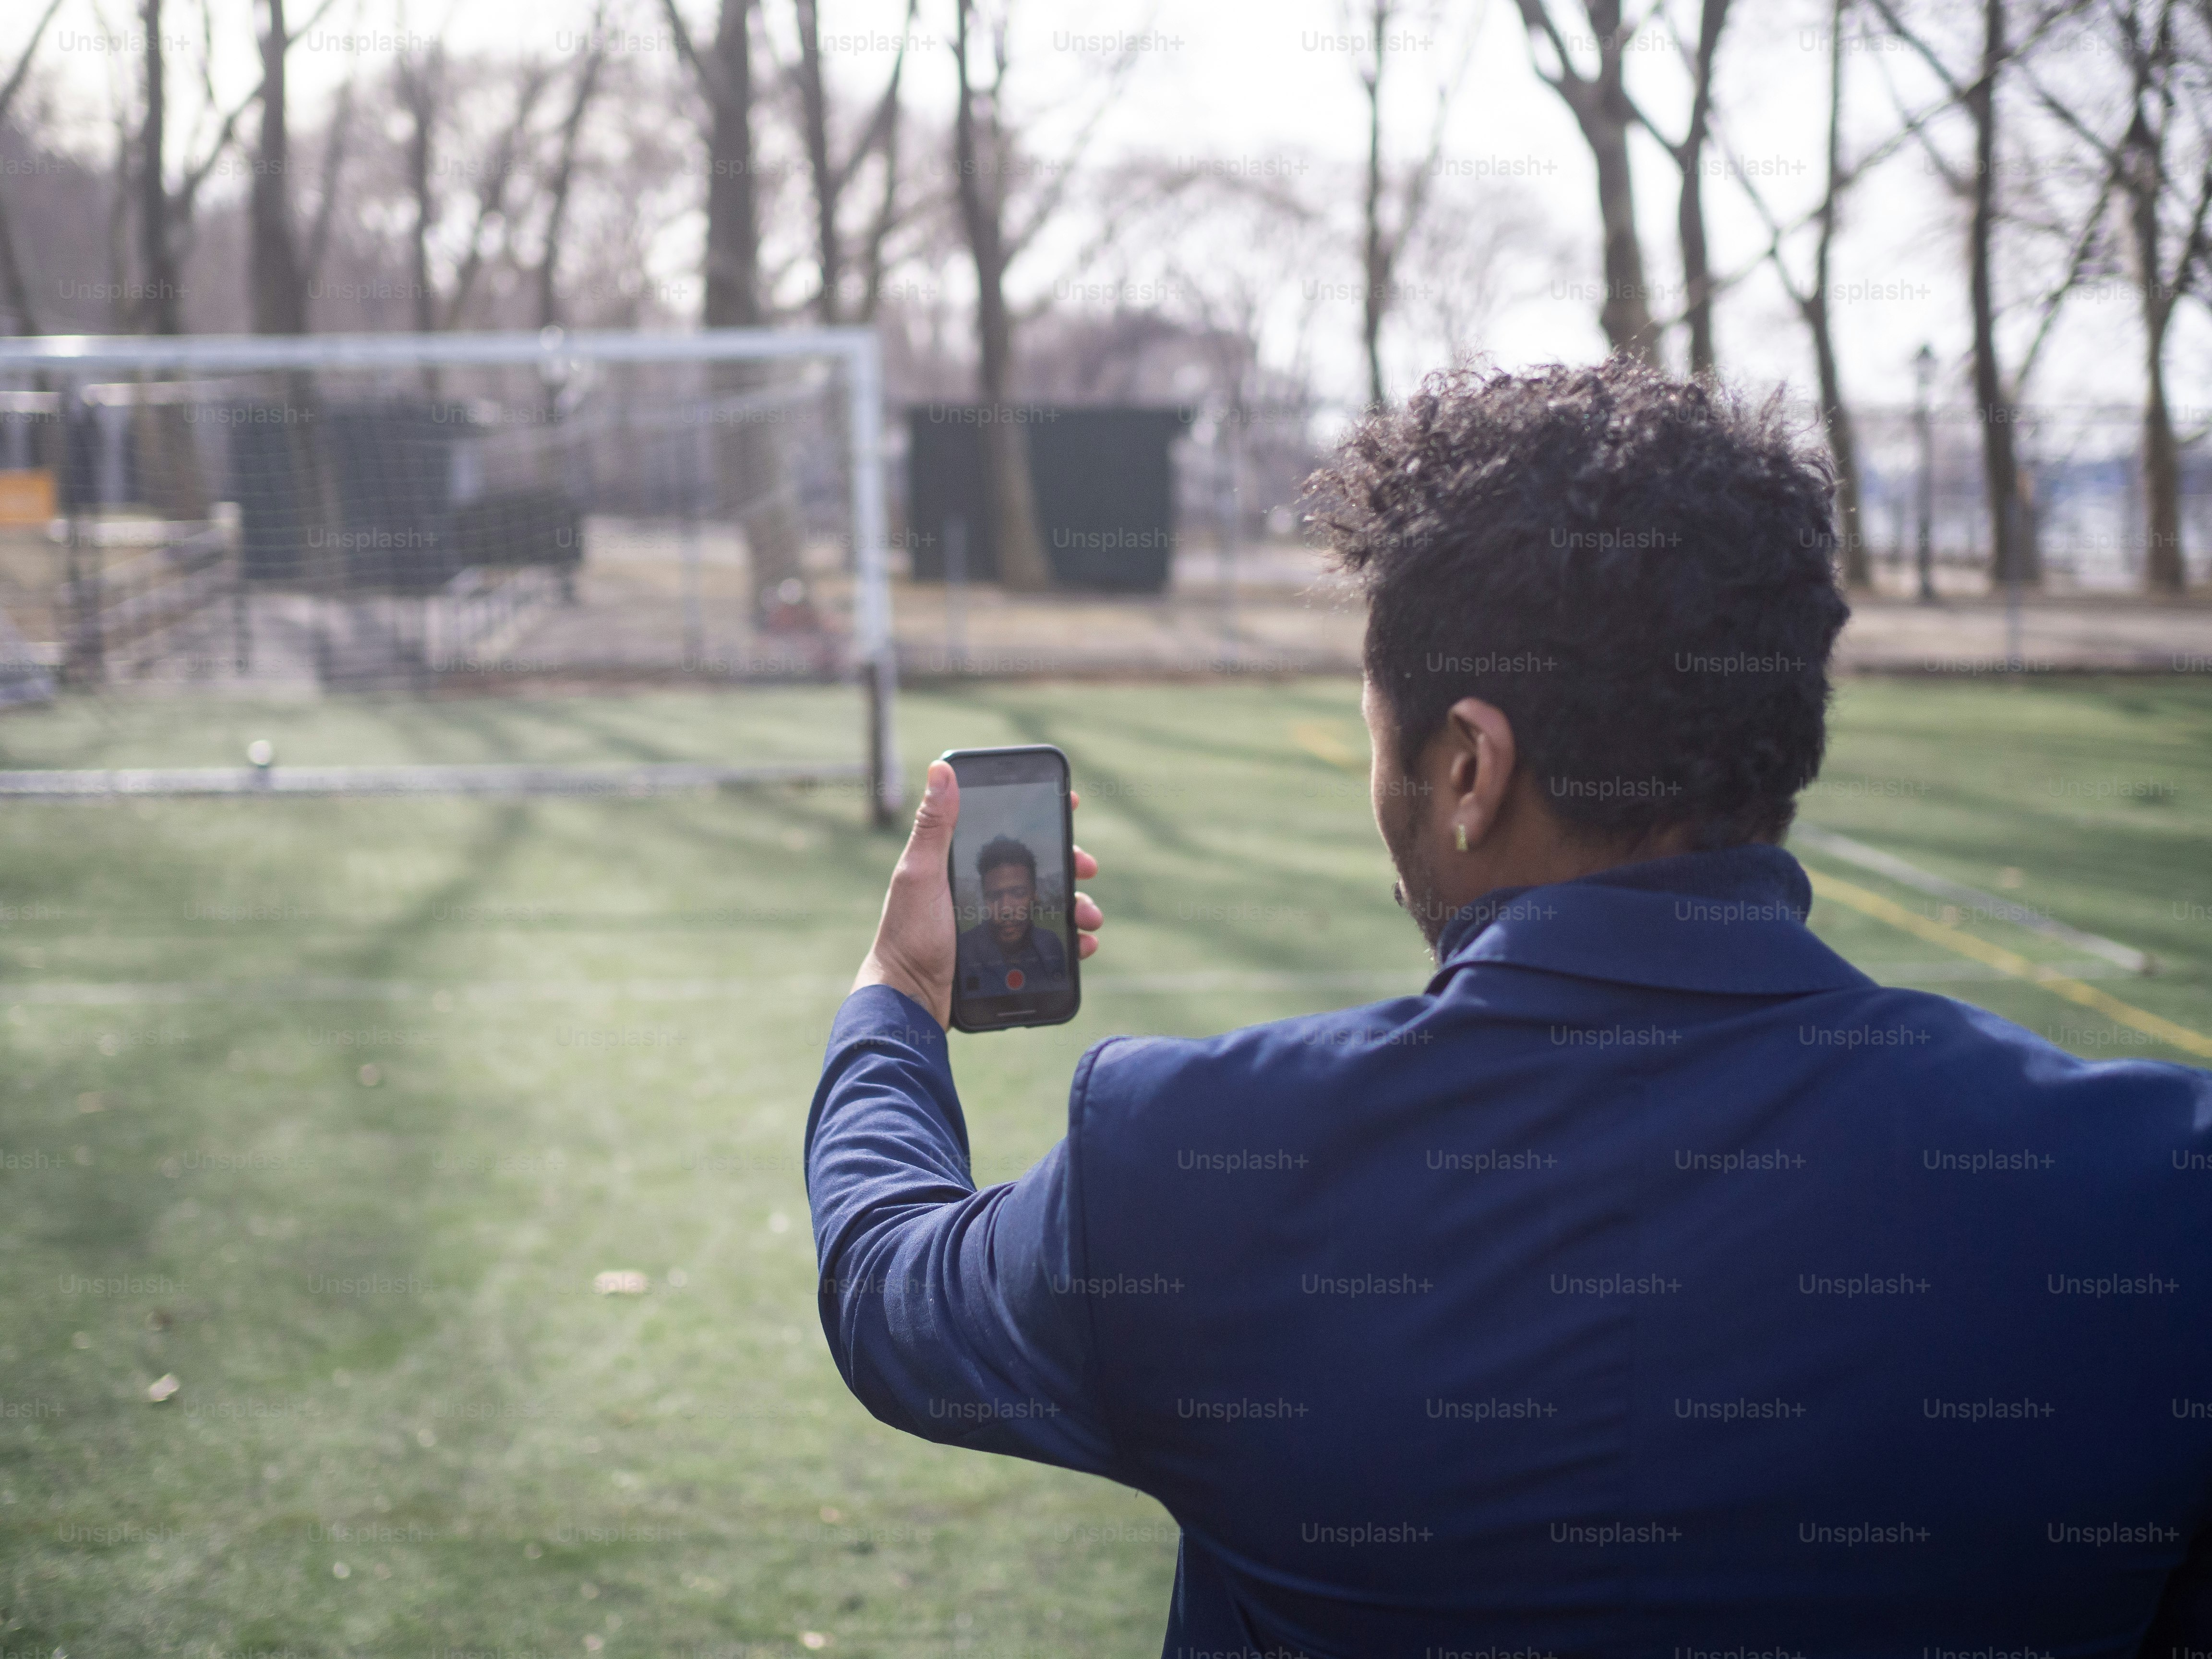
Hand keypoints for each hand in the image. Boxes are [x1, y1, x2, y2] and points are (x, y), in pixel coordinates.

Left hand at [854, 759, 1103, 1029]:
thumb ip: (933, 826)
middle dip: (1070, 863)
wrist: (909, 1000)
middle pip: (1037, 866)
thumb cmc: (908, 936)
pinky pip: (1048, 941)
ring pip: (1049, 904)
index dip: (1039, 814)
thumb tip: (940, 769)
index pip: (1005, 828)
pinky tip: (1083, 945)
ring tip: (1090, 917)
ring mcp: (995, 921)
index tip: (1070, 804)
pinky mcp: (1006, 953)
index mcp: (960, 862)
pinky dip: (1071, 940)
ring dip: (1077, 905)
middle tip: (1088, 868)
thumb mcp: (920, 876)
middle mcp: (980, 888)